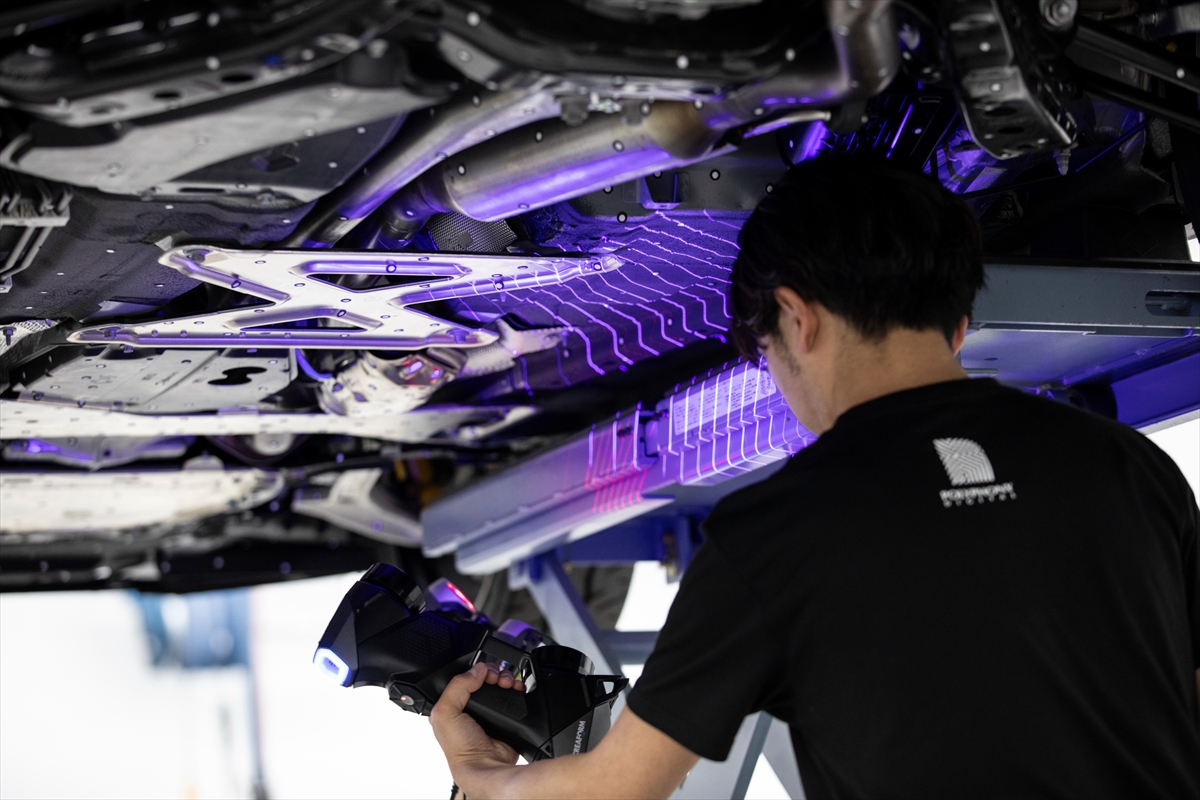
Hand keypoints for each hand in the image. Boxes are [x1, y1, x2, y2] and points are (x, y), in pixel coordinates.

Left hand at [430, 662, 525, 789]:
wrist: (488, 766)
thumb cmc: (461, 748)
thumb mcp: (445, 713)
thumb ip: (456, 686)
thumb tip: (477, 670)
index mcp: (453, 706)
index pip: (464, 679)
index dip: (475, 671)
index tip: (484, 670)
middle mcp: (472, 708)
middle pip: (485, 680)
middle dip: (494, 673)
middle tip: (498, 676)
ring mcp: (490, 713)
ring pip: (500, 686)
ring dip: (506, 679)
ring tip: (508, 682)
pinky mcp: (506, 717)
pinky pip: (513, 697)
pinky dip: (517, 689)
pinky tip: (517, 688)